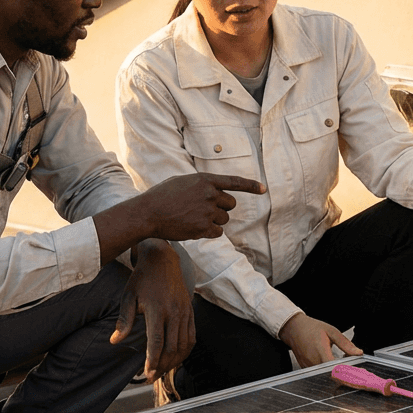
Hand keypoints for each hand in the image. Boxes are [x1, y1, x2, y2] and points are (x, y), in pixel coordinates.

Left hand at [109, 241, 193, 382]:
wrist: (163, 260)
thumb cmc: (142, 279)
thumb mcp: (128, 296)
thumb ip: (124, 320)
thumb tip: (115, 341)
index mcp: (158, 309)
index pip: (157, 342)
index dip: (153, 361)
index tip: (147, 374)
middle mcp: (174, 312)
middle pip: (172, 348)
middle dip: (162, 366)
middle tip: (151, 377)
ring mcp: (185, 312)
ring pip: (184, 345)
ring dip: (174, 362)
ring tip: (162, 371)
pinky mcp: (190, 312)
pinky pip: (191, 337)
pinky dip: (185, 352)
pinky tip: (175, 359)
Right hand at [140, 173, 266, 240]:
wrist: (148, 213)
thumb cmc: (162, 196)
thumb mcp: (182, 181)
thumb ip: (201, 184)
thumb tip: (213, 190)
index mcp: (205, 180)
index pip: (234, 182)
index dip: (251, 186)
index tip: (263, 189)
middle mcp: (210, 194)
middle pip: (231, 205)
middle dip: (222, 208)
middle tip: (205, 210)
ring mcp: (207, 212)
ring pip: (224, 220)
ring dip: (213, 221)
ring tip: (193, 218)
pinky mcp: (203, 228)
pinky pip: (217, 233)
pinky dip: (209, 233)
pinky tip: (194, 228)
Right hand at [279, 314, 362, 367]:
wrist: (294, 328)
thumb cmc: (311, 328)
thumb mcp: (331, 331)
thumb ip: (345, 344)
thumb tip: (358, 353)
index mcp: (321, 351)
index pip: (336, 369)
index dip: (348, 373)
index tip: (358, 373)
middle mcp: (314, 361)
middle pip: (333, 375)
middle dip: (347, 375)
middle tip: (356, 370)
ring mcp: (309, 367)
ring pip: (327, 376)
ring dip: (339, 374)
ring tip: (346, 366)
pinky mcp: (307, 369)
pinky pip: (321, 374)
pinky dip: (330, 372)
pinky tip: (334, 365)